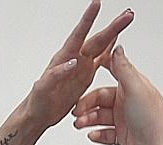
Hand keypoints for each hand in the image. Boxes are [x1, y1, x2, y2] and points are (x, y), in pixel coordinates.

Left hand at [21, 2, 134, 129]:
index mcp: (63, 59)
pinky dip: (109, 50)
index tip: (96, 4)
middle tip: (127, 15)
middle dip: (113, 26)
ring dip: (114, 33)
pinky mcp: (84, 76)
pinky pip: (99, 60)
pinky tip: (116, 42)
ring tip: (126, 20)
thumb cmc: (36, 102)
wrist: (37, 115)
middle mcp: (74, 59)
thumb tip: (71, 62)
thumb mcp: (42, 89)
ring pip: (100, 46)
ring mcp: (80, 67)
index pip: (78, 35)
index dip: (87, 19)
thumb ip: (56, 74)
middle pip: (96, 39)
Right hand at [71, 46, 162, 144]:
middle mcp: (126, 101)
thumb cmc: (153, 116)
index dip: (98, 71)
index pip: (112, 72)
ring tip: (80, 125)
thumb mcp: (135, 87)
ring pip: (98, 117)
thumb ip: (123, 68)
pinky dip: (96, 134)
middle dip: (86, 105)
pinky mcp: (121, 135)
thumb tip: (117, 49)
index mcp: (130, 86)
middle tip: (76, 112)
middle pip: (99, 99)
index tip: (84, 69)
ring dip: (87, 120)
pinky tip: (92, 135)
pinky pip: (104, 133)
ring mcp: (123, 118)